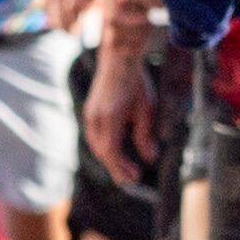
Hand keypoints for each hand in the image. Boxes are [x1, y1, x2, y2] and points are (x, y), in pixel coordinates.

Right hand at [84, 36, 163, 184]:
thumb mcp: (146, 110)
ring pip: (96, 146)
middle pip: (102, 152)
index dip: (122, 168)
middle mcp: (95, 118)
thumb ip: (145, 136)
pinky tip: (116, 152)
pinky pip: (95, 137)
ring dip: (110, 159)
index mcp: (109, 118)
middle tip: (132, 179)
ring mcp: (89, 115)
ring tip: (125, 168)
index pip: (111, 152)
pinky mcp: (89, 112)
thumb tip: (150, 158)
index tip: (135, 177)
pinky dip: (105, 148)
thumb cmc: (135, 83)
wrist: (118, 59)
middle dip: (116, 168)